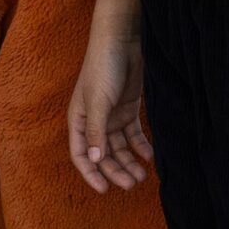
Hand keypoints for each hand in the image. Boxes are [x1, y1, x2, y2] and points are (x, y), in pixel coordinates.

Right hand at [69, 0, 152, 192]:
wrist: (122, 39)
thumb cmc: (103, 66)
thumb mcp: (98, 100)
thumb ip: (96, 131)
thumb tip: (93, 160)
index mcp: (79, 119)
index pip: (81, 155)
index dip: (91, 174)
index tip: (105, 189)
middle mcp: (94, 121)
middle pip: (103, 155)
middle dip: (116, 171)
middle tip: (132, 183)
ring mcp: (112, 115)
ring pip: (120, 148)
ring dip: (129, 162)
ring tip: (142, 175)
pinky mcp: (128, 108)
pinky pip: (133, 135)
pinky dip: (140, 147)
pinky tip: (149, 156)